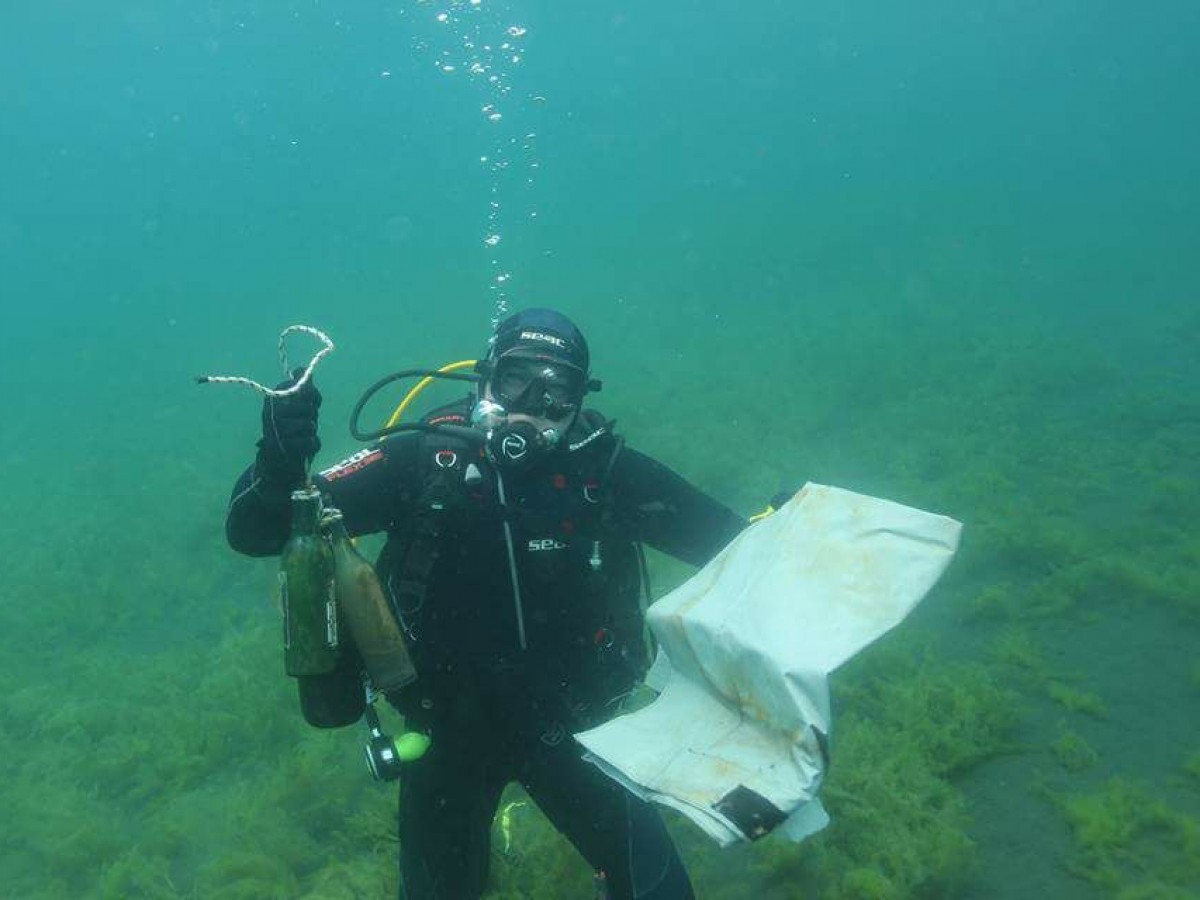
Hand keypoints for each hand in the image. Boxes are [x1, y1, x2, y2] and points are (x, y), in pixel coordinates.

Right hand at [256, 368, 321, 485]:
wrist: (277, 462)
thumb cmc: (291, 430)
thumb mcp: (297, 407)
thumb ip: (303, 390)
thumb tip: (302, 368)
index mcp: (272, 399)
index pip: (301, 388)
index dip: (312, 396)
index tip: (310, 403)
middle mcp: (270, 413)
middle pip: (308, 407)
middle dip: (312, 416)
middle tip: (304, 423)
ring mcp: (275, 431)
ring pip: (310, 425)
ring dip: (312, 432)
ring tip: (302, 435)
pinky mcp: (283, 448)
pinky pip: (312, 441)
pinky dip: (313, 445)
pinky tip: (304, 447)